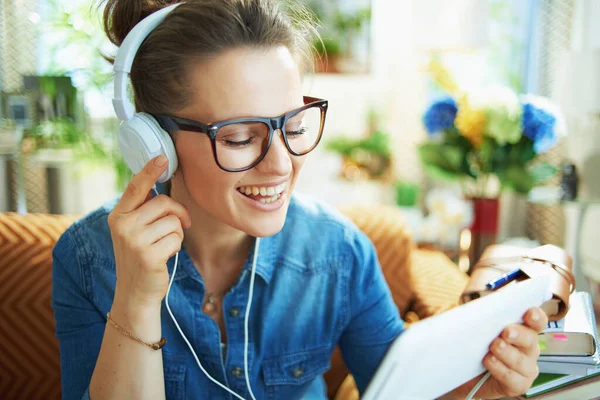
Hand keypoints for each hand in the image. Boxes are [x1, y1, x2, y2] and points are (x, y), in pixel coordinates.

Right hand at [108, 155, 191, 308]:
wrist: (135, 293)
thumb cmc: (141, 257)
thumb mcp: (134, 231)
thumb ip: (143, 211)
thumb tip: (164, 188)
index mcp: (118, 215)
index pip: (135, 187)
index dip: (149, 171)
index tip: (162, 157)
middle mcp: (123, 225)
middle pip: (164, 203)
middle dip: (177, 213)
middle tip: (178, 226)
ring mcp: (134, 240)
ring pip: (173, 221)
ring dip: (176, 234)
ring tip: (164, 246)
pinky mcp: (148, 254)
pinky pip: (176, 238)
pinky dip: (176, 247)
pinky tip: (164, 257)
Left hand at [451, 307, 547, 398]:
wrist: (462, 370)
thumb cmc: (472, 341)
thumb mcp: (472, 319)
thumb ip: (476, 305)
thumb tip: (474, 291)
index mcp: (522, 329)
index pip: (536, 321)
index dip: (536, 317)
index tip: (529, 313)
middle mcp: (528, 348)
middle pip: (531, 339)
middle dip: (519, 334)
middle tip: (506, 332)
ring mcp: (525, 368)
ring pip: (522, 361)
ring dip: (508, 353)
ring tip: (494, 346)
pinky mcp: (517, 385)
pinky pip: (513, 379)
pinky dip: (500, 370)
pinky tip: (489, 361)